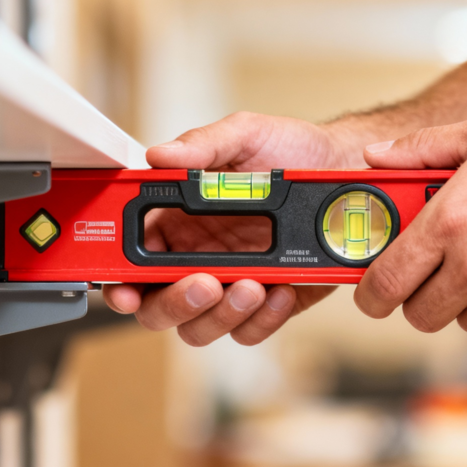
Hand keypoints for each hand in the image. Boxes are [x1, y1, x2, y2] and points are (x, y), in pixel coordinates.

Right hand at [103, 111, 360, 345]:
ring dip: (220, 316)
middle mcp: (197, 258)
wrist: (345, 170)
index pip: (132, 260)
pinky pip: (250, 330)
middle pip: (159, 307)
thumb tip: (160, 155)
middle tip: (203, 284)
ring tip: (252, 287)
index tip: (126, 290)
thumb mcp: (244, 136)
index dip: (120, 282)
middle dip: (174, 304)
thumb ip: (201, 146)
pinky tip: (280, 291)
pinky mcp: (270, 302)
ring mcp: (232, 284)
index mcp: (177, 220)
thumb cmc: (290, 150)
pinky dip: (262, 320)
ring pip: (200, 328)